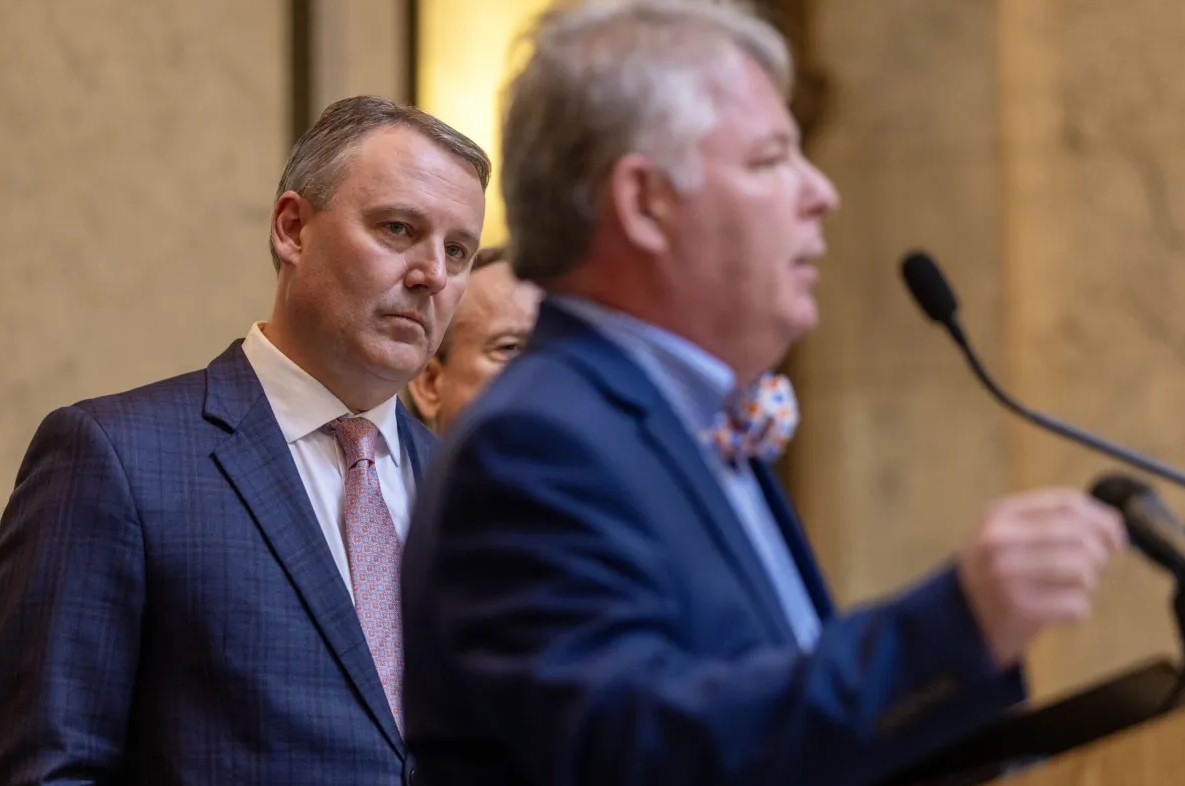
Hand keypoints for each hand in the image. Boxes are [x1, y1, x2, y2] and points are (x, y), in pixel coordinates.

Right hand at [957, 488, 1126, 667]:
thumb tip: (1113, 527)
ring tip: (1069, 587)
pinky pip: (1077, 604)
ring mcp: (1008, 575)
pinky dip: (1077, 609)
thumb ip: (1050, 520)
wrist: (961, 616)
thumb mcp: (1008, 532)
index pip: (1067, 503)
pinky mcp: (1020, 609)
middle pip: (1080, 537)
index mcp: (998, 514)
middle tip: (1093, 566)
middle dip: (1100, 554)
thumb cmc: (997, 571)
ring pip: (1083, 571)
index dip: (1102, 518)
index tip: (1116, 536)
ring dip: (1088, 583)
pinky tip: (1057, 607)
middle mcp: (999, 540)